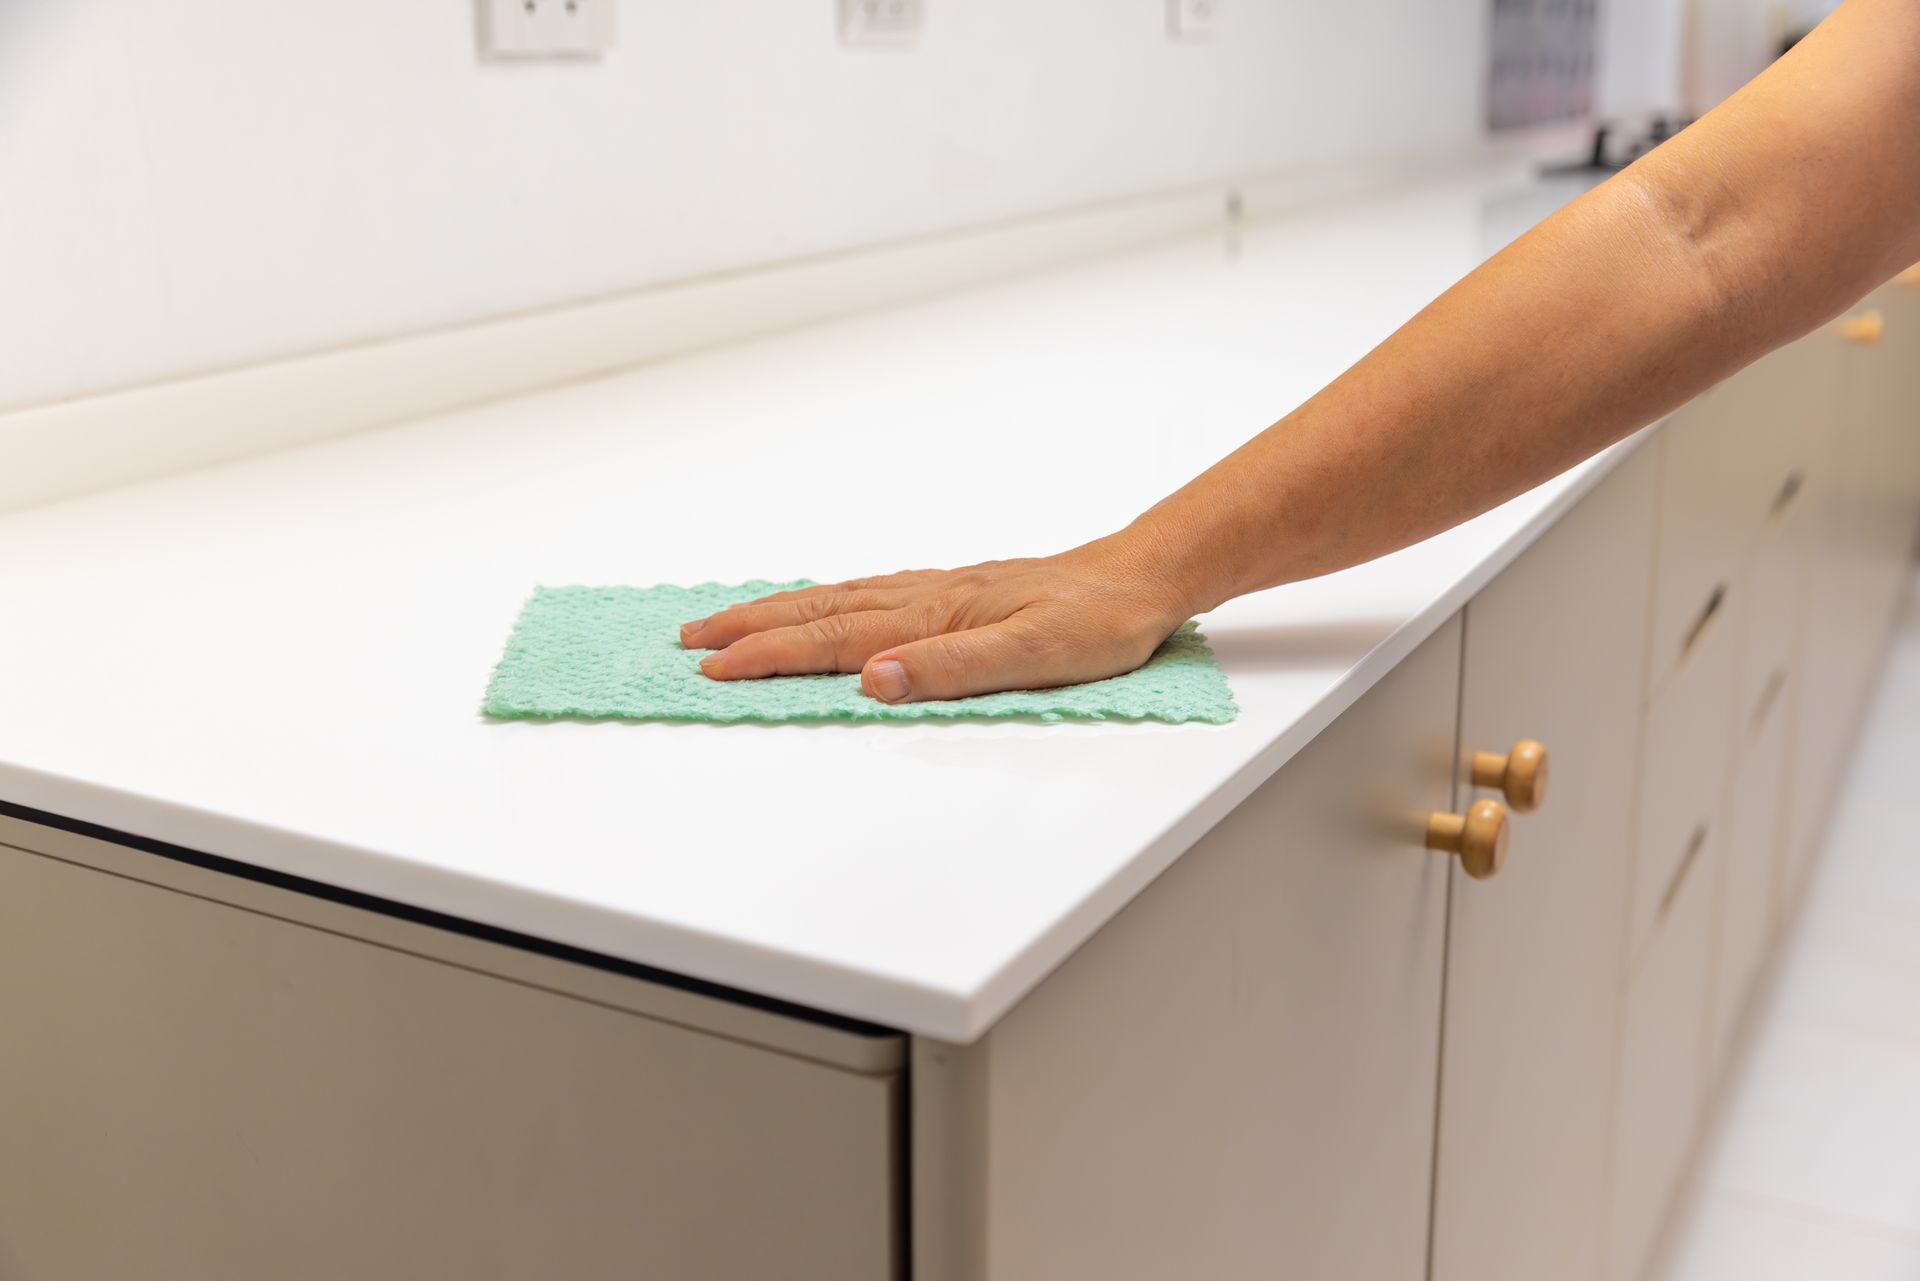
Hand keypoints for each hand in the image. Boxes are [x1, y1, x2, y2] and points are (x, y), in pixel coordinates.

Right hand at [679, 532, 1197, 702]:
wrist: (1139, 578)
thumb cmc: (1096, 622)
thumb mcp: (1034, 657)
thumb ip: (953, 670)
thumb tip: (874, 680)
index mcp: (934, 615)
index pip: (834, 640)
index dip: (770, 655)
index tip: (716, 669)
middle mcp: (924, 597)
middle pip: (819, 611)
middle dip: (750, 627)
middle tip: (690, 641)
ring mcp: (935, 591)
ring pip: (836, 598)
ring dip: (777, 611)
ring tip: (728, 621)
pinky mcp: (952, 592)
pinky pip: (865, 593)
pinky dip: (822, 600)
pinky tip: (816, 605)